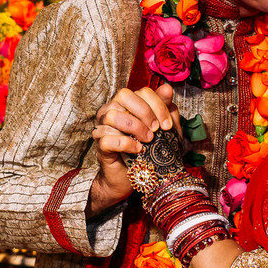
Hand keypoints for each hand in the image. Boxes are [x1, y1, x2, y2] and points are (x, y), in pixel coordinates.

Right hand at [86, 84, 177, 216]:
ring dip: (135, 127)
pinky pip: (107, 138)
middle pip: (123, 95)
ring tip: (148, 140)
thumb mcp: (165, 131)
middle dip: (144, 112)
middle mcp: (112, 110)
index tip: (167, 125)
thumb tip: (167, 88)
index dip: (157, 105)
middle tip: (156, 130)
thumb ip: (166, 109)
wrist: (136, 178)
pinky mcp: (100, 145)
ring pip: (112, 115)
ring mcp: (103, 127)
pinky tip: (137, 150)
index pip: (141, 91)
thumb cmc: (150, 151)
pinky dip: (125, 143)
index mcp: (128, 104)